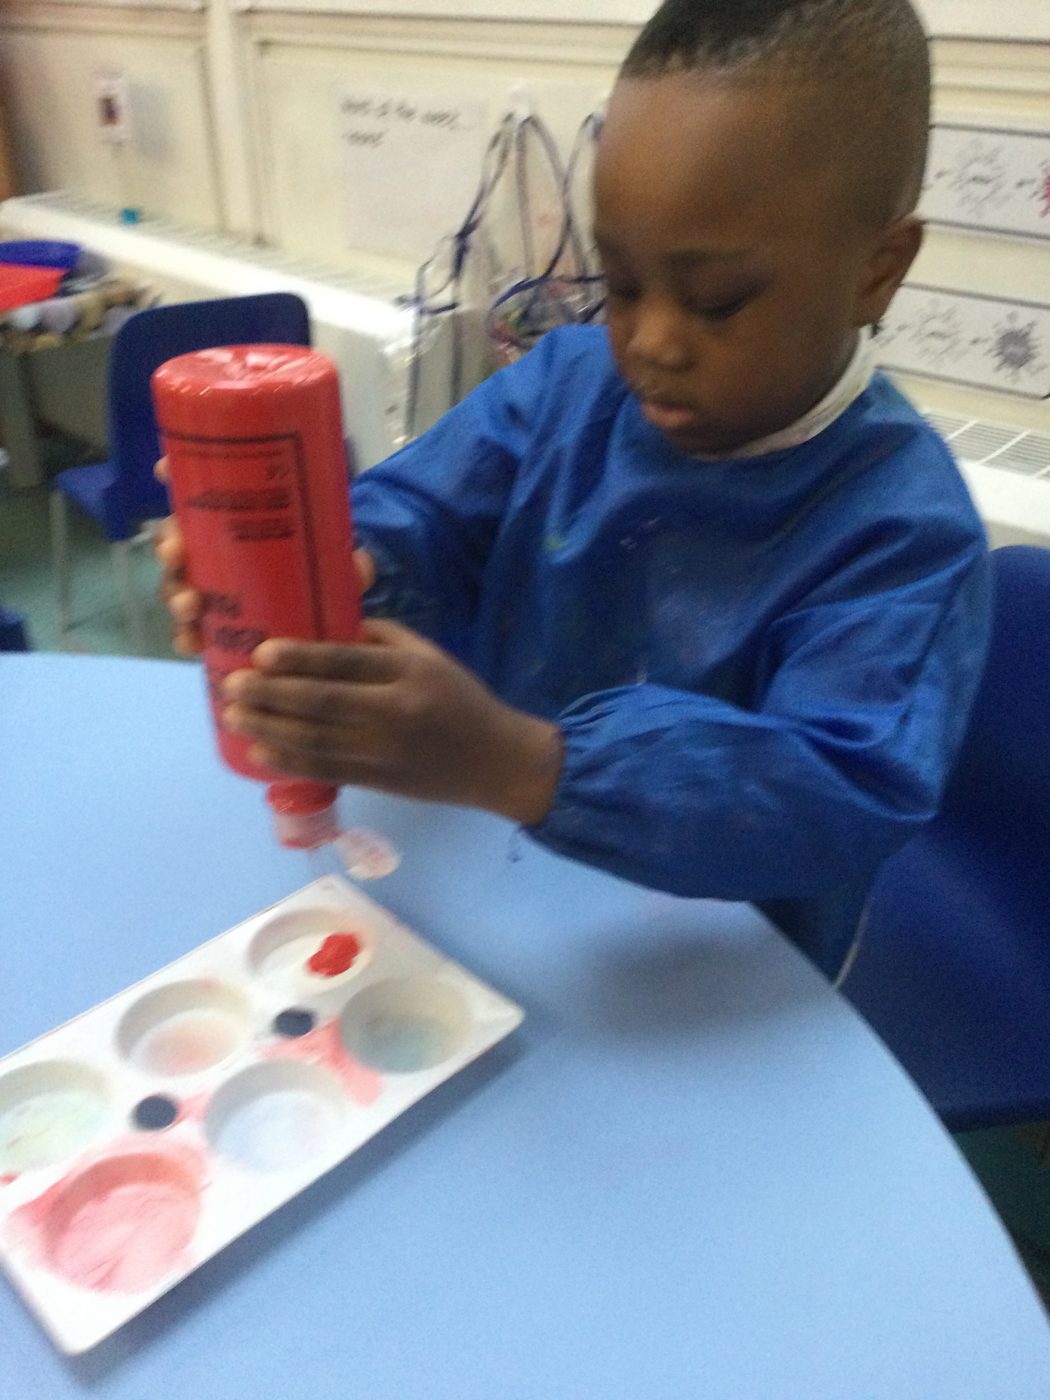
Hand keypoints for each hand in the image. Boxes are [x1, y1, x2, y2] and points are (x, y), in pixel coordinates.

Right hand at [152, 456, 375, 654]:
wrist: (324, 620)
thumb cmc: (318, 571)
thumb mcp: (333, 559)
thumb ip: (346, 560)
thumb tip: (360, 563)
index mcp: (232, 520)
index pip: (197, 491)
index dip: (172, 474)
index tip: (163, 470)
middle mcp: (211, 550)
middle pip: (176, 541)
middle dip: (169, 545)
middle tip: (177, 553)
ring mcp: (206, 588)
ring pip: (176, 585)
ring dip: (175, 593)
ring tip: (191, 605)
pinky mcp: (211, 626)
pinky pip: (189, 631)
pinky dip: (186, 637)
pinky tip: (191, 644)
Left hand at [221, 624, 563, 825]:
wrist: (495, 761)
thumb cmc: (459, 698)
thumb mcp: (429, 655)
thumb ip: (379, 639)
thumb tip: (321, 626)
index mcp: (408, 672)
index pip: (345, 663)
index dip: (299, 659)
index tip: (261, 653)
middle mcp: (394, 712)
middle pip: (320, 703)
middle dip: (270, 695)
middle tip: (232, 685)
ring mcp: (384, 751)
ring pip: (315, 741)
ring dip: (268, 729)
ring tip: (234, 716)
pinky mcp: (378, 781)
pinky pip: (326, 771)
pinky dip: (288, 764)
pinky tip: (259, 754)